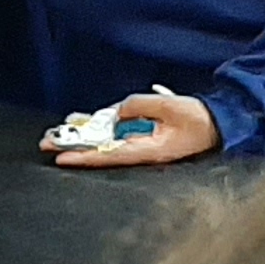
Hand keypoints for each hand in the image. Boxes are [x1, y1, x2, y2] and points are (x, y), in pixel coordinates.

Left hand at [52, 90, 219, 167]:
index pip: (108, 155)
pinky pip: (114, 134)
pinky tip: (80, 125)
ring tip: (55, 136)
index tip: (62, 158)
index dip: (84, 157)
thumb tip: (118, 110)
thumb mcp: (171, 107)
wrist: (218, 124)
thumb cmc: (198, 120)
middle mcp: (140, 151)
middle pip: (99, 152)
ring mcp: (140, 145)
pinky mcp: (142, 137)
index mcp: (147, 151)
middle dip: (73, 148)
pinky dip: (97, 129)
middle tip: (46, 144)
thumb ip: (141, 106)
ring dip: (81, 139)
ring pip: (103, 143)